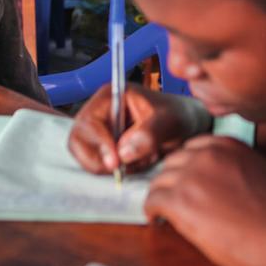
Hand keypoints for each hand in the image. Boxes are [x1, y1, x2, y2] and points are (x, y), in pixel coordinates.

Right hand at [68, 84, 208, 173]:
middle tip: (124, 169)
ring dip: (112, 166)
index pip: (89, 122)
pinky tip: (138, 162)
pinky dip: (117, 170)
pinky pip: (98, 163)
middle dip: (101, 160)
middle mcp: (100, 111)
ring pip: (86, 155)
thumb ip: (149, 134)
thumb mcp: (170, 121)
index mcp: (111, 96)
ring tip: (140, 160)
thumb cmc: (178, 115)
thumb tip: (124, 153)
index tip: (116, 163)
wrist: (186, 124)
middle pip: (79, 140)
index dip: (99, 144)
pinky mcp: (104, 145)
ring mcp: (100, 129)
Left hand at [143, 136, 265, 265]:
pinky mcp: (180, 201)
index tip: (186, 180)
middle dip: (172, 180)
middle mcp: (206, 154)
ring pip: (159, 180)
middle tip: (174, 199)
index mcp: (227, 145)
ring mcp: (191, 176)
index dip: (187, 166)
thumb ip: (237, 168)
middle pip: (173, 162)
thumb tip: (224, 185)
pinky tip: (157, 220)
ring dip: (161, 196)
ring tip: (163, 212)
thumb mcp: (262, 173)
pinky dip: (151, 211)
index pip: (193, 147)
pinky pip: (153, 200)